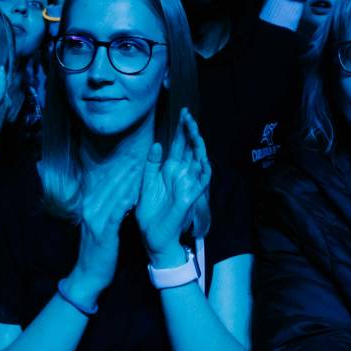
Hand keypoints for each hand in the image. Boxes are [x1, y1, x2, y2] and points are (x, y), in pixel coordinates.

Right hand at [63, 156, 141, 305]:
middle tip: (139, 154)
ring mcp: (95, 220)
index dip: (119, 168)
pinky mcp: (103, 232)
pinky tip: (134, 194)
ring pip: (113, 195)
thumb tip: (121, 191)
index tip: (133, 155)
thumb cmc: (98, 250)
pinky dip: (124, 202)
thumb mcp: (99, 224)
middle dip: (124, 169)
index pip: (105, 181)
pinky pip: (115, 213)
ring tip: (140, 166)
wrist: (88, 274)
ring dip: (126, 180)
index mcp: (89, 205)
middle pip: (109, 184)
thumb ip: (106, 207)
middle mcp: (89, 209)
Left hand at [135, 107, 208, 263]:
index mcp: (170, 170)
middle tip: (189, 116)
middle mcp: (182, 175)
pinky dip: (204, 169)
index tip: (183, 112)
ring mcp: (188, 185)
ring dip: (199, 146)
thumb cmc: (150, 213)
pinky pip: (202, 181)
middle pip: (191, 149)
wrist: (152, 237)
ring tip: (195, 131)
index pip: (179, 145)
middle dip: (191, 132)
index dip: (182, 129)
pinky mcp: (190, 197)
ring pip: (199, 161)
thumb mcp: (145, 184)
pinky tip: (203, 158)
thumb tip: (158, 143)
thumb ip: (151, 164)